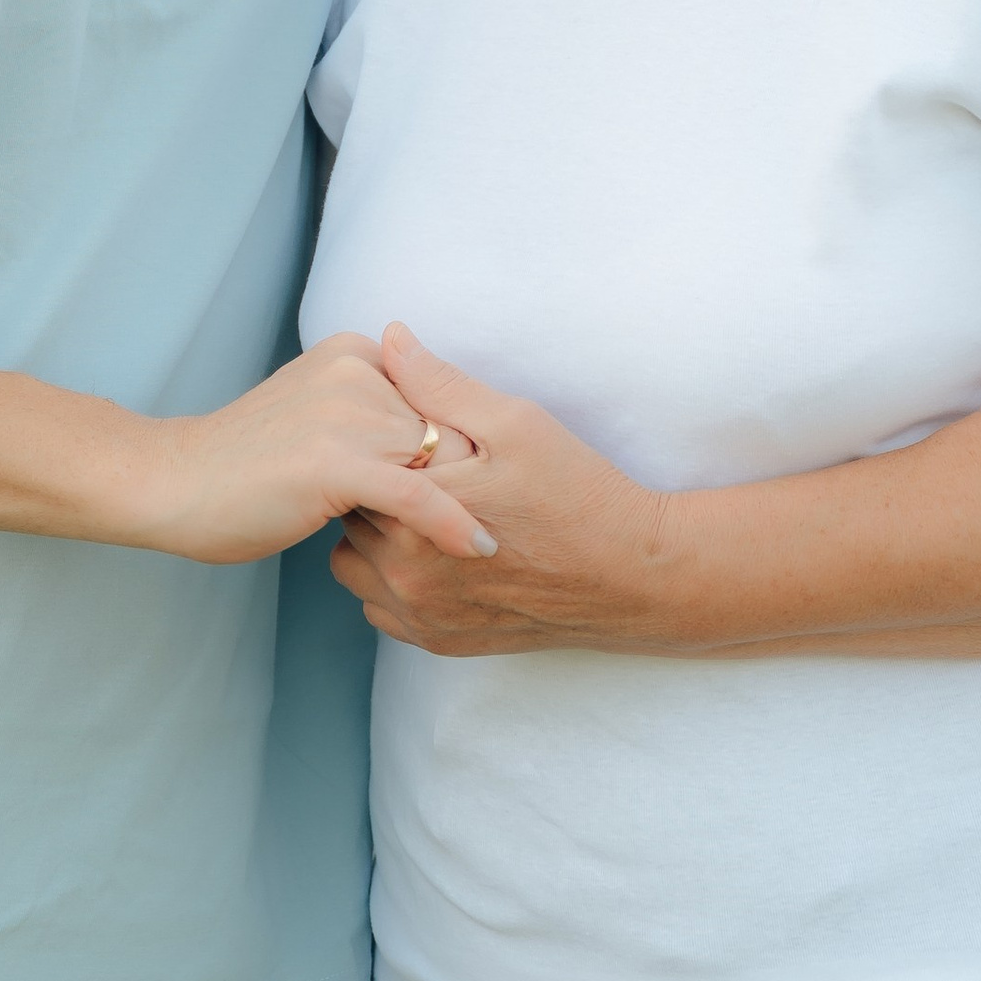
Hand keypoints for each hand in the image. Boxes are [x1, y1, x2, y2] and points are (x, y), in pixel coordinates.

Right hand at [146, 333, 501, 570]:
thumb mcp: (321, 417)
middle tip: (534, 525)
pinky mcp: (334, 463)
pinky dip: (455, 524)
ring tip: (521, 546)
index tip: (517, 491)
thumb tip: (439, 434)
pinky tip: (482, 550)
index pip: (442, 399)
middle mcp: (356, 370)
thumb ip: (375, 410)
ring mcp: (344, 413)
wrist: (173, 483)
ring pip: (440, 461)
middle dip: (487, 479)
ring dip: (479, 505)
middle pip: (449, 429)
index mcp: (355, 352)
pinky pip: (416, 497)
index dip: (476, 451)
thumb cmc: (247, 465)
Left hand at [328, 325, 665, 653]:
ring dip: (374, 538)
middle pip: (349, 514)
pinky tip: (433, 556)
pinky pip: (379, 607)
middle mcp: (408, 571)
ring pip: (354, 565)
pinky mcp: (437, 642)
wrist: (630, 577)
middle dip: (373, 489)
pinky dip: (392, 582)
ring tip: (420, 514)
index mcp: (417, 511)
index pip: (353, 466)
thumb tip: (390, 338)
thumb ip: (441, 384)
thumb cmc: (578, 492)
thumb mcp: (516, 423)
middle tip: (418, 471)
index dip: (374, 444)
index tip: (407, 437)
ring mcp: (421, 614)